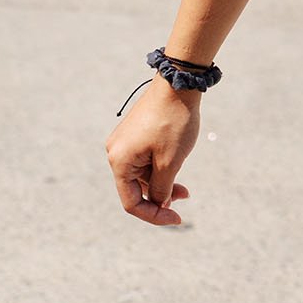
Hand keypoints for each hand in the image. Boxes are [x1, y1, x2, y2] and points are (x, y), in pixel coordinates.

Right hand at [105, 81, 199, 227]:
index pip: (131, 202)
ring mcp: (124, 142)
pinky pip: (144, 160)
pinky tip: (176, 163)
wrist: (177, 84)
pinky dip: (160, 167)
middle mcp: (116, 152)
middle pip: (136, 189)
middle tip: (186, 196)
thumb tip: (159, 204)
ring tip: (185, 183)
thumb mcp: (171, 162)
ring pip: (142, 175)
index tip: (178, 218)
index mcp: (119, 161)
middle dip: (161, 197)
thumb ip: (162, 189)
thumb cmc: (174, 122)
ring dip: (163, 182)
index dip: (154, 215)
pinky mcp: (134, 134)